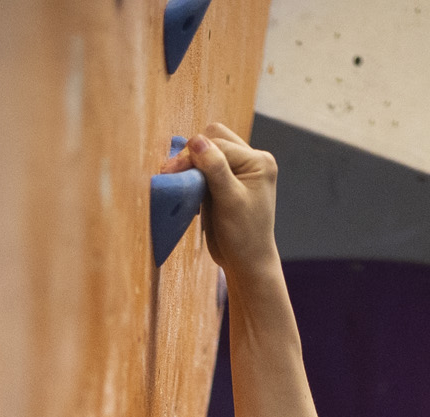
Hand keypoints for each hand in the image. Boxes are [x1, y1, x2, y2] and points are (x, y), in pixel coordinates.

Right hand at [184, 123, 279, 276]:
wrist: (246, 263)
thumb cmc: (243, 236)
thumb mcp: (230, 201)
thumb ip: (215, 169)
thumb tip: (196, 141)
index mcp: (259, 161)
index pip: (219, 145)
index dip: (194, 155)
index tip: (170, 171)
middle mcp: (252, 160)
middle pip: (215, 139)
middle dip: (194, 154)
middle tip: (174, 173)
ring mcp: (239, 170)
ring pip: (210, 150)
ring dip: (193, 162)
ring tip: (179, 180)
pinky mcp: (226, 182)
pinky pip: (206, 166)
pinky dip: (195, 173)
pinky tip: (189, 188)